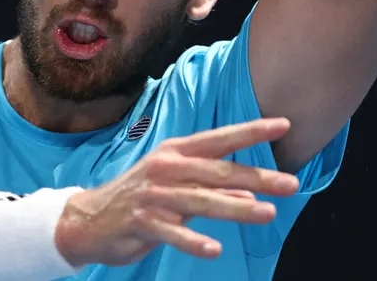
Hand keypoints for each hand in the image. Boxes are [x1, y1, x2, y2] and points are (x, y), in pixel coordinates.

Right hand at [53, 118, 299, 266]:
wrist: (86, 220)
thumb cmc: (139, 200)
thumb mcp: (176, 187)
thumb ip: (212, 189)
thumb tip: (250, 196)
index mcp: (176, 153)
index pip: (220, 139)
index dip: (251, 132)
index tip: (283, 125)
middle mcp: (166, 168)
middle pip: (217, 171)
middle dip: (256, 177)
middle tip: (290, 183)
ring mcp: (153, 195)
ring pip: (200, 201)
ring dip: (235, 208)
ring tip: (267, 214)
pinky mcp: (141, 222)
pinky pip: (172, 233)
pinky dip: (193, 241)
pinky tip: (214, 250)